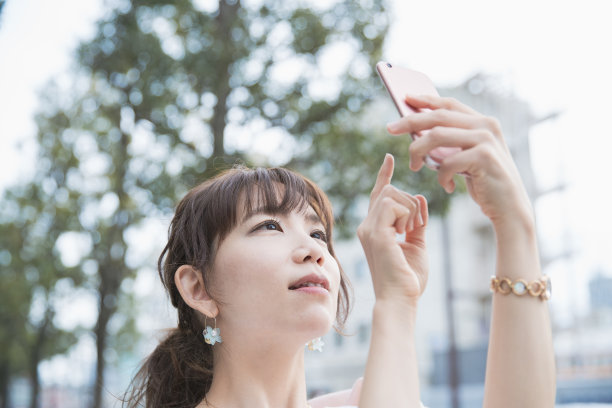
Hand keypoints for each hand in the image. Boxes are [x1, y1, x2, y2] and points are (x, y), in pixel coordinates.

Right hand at [357, 154, 428, 304]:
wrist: (401, 299)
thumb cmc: (408, 278)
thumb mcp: (417, 245)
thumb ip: (417, 223)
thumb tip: (420, 198)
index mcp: (375, 229)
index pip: (378, 195)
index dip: (385, 175)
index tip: (390, 157)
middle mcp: (367, 226)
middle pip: (389, 191)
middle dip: (409, 202)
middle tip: (417, 226)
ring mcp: (368, 228)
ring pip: (391, 194)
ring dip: (409, 208)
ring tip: (412, 231)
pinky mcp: (375, 232)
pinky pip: (392, 204)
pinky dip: (406, 214)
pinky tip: (406, 231)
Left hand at [387, 94, 533, 227]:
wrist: (509, 206)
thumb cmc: (484, 181)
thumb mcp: (467, 156)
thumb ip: (451, 142)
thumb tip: (416, 131)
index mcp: (483, 122)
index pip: (449, 104)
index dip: (426, 100)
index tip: (405, 98)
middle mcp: (486, 125)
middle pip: (438, 116)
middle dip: (410, 121)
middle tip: (390, 129)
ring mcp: (486, 140)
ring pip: (437, 136)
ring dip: (418, 151)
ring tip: (414, 166)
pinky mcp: (483, 157)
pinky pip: (447, 162)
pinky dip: (440, 176)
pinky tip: (446, 187)